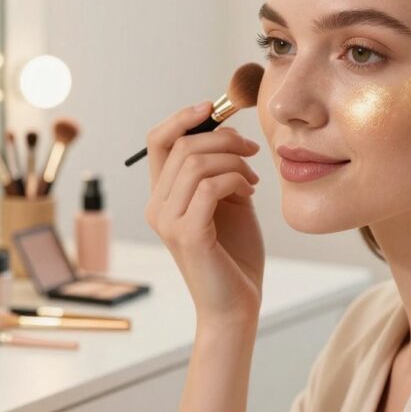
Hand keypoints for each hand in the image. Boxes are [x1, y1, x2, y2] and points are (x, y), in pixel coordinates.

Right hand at [144, 101, 265, 324]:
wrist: (238, 304)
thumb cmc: (235, 254)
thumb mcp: (229, 201)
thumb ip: (221, 169)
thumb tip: (227, 130)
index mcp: (162, 197)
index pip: (158, 141)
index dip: (183, 117)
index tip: (215, 107)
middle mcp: (157, 207)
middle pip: (181, 145)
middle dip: (223, 138)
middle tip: (252, 150)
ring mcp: (168, 221)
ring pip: (196, 162)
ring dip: (233, 161)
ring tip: (253, 179)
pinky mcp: (187, 235)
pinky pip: (209, 187)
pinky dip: (235, 180)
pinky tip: (249, 194)